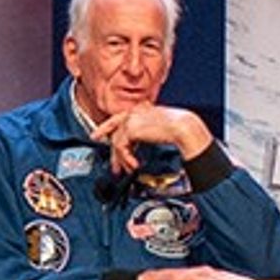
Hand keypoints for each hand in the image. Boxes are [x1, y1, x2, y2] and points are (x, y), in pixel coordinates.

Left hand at [100, 101, 214, 173]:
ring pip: (117, 142)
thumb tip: (133, 145)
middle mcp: (133, 112)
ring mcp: (130, 119)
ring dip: (122, 160)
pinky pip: (121, 147)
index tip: (96, 136)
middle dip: (114, 153)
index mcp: (140, 109)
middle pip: (114, 133)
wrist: (183, 127)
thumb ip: (143, 132)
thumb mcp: (156, 128)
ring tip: (128, 170)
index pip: (117, 118)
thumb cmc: (178, 128)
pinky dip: (127, 159)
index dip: (105, 128)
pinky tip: (134, 166)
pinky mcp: (130, 128)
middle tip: (115, 167)